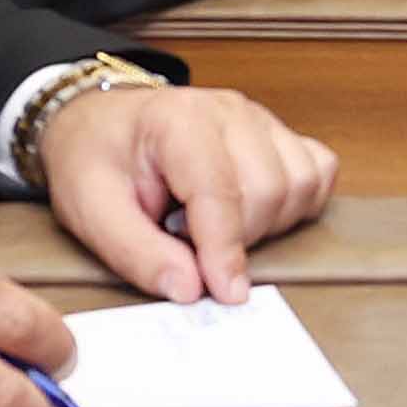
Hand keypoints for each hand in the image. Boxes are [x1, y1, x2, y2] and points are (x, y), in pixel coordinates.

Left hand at [37, 82, 338, 303]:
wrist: (98, 121)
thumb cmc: (93, 159)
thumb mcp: (89, 210)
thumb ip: (136, 252)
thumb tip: (190, 290)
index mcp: (178, 120)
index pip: (220, 191)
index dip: (225, 250)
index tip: (226, 294)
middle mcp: (229, 111)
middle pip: (268, 190)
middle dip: (237, 239)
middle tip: (188, 245)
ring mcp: (259, 119)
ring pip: (300, 184)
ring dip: (268, 224)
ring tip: (215, 228)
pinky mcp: (277, 133)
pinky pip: (318, 171)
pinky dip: (298, 203)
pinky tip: (256, 214)